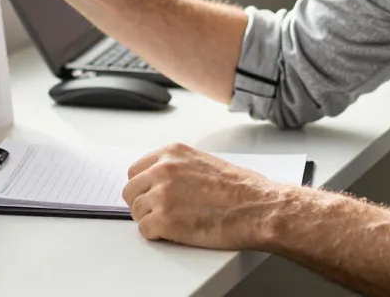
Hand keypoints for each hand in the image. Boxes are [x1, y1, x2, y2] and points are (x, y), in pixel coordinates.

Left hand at [121, 143, 286, 249]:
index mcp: (172, 154)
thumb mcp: (204, 162)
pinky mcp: (165, 221)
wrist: (259, 208)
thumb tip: (162, 181)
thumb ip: (179, 168)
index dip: (143, 186)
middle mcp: (163, 170)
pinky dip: (158, 235)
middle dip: (142, 203)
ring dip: (151, 220)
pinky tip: (177, 232)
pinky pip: (145, 231)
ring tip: (174, 223)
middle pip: (130, 191)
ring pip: (136, 212)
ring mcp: (162, 195)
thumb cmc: (242, 188)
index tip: (150, 194)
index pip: (136, 170)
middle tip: (159, 212)